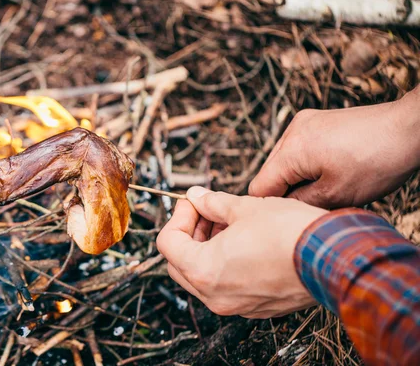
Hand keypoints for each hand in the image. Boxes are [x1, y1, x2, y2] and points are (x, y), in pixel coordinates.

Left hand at [156, 187, 326, 317]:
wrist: (334, 258)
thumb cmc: (290, 232)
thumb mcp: (244, 207)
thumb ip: (212, 203)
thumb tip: (197, 196)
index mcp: (203, 271)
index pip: (168, 243)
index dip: (179, 216)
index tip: (194, 202)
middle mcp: (215, 295)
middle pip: (180, 263)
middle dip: (189, 233)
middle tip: (207, 212)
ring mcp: (236, 306)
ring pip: (203, 277)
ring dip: (207, 248)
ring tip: (228, 222)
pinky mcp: (257, 307)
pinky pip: (227, 287)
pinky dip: (226, 264)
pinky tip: (244, 241)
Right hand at [249, 87, 419, 208]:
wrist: (410, 128)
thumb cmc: (377, 162)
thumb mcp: (336, 195)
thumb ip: (299, 203)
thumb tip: (281, 208)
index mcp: (291, 149)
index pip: (259, 187)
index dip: (270, 208)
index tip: (287, 220)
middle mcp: (292, 131)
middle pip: (270, 172)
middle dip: (286, 191)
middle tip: (311, 207)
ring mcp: (304, 122)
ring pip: (284, 161)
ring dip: (297, 178)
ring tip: (326, 187)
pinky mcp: (317, 120)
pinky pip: (298, 148)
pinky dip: (307, 163)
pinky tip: (330, 170)